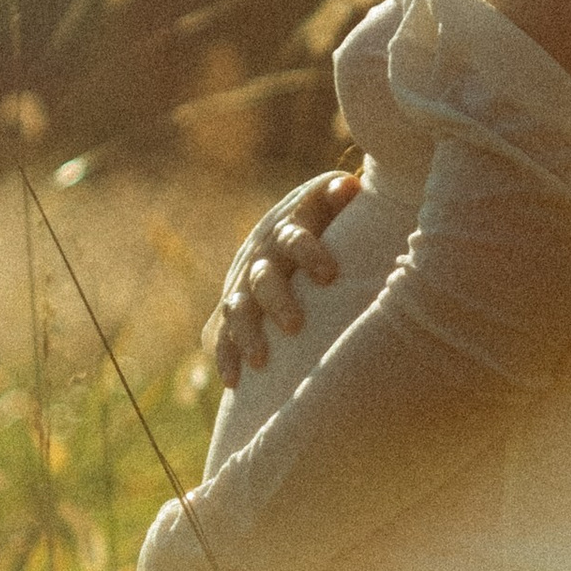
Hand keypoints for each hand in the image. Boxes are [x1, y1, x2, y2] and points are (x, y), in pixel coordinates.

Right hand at [205, 168, 362, 387]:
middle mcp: (261, 256)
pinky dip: (226, 356)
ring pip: (238, 308)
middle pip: (263, 278)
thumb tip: (347, 189)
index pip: (295, 239)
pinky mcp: (236, 308)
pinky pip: (223, 333)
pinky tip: (232, 382)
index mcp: (287, 229)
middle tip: (295, 326)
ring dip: (247, 334)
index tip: (330, 276)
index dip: (310, 254)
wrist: (292, 230)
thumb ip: (338, 197)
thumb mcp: (332, 203)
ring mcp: (243, 283)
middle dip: (277, 303)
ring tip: (260, 361)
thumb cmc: (326, 219)